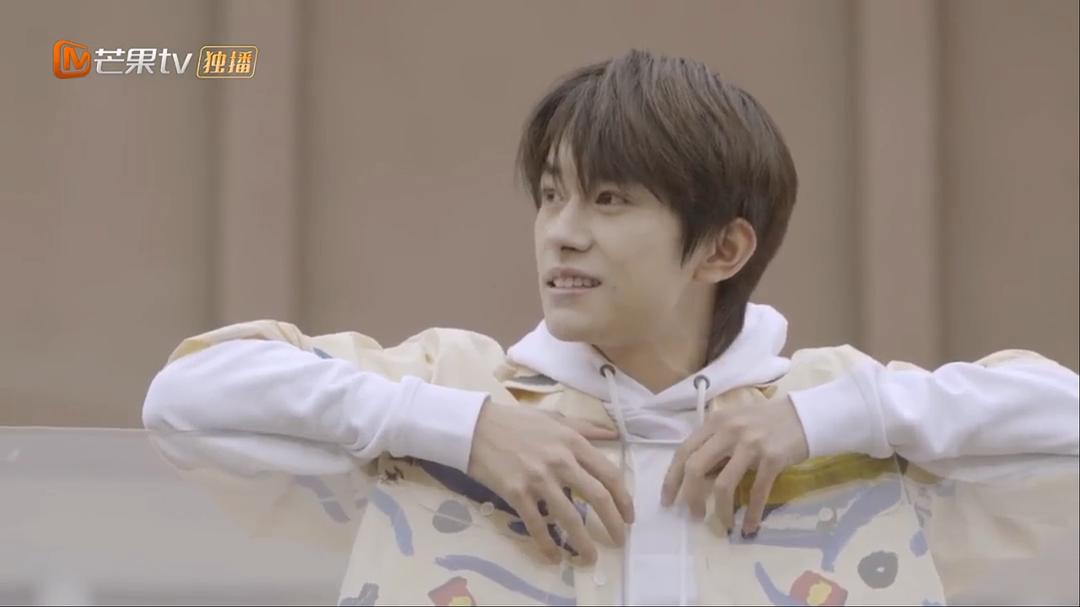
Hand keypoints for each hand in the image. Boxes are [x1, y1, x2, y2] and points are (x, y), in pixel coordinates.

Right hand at [467, 399, 634, 564]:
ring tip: (591, 557)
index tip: (628, 516)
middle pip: (598, 497)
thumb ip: (585, 427)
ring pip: (570, 517)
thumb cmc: (516, 422)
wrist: (475, 427)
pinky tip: (554, 557)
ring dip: (583, 542)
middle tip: (619, 540)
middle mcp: (560, 461)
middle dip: (613, 523)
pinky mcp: (516, 493)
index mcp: (572, 442)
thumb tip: (614, 434)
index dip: (624, 499)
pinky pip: (536, 525)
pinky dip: (547, 545)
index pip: (609, 474)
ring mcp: (538, 479)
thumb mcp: (554, 418)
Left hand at [661, 394, 808, 536]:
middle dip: (690, 497)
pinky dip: (752, 513)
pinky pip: (757, 492)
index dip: (671, 479)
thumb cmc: (764, 422)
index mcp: (714, 422)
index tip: (667, 501)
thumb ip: (714, 446)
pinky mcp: (772, 458)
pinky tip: (750, 527)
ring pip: (723, 484)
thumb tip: (696, 480)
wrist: (803, 416)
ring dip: (721, 510)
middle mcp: (728, 431)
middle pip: (696, 468)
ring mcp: (750, 444)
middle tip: (693, 516)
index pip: (683, 452)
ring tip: (723, 524)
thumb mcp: (733, 425)